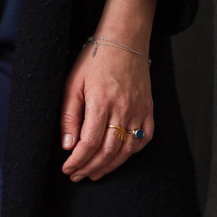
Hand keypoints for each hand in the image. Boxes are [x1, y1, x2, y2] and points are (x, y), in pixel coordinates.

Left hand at [59, 0, 156, 181]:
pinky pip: (143, 139)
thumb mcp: (73, 83)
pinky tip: (118, 159)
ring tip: (93, 173)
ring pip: (126, 150)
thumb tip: (68, 146)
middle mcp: (124, 109)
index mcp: (101, 102)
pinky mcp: (149, 110)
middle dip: (90, 168)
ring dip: (109, 166)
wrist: (124, 41)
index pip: (89, 143)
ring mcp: (140, 111)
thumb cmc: (94, 60)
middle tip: (76, 175)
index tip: (67, 168)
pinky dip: (131, 153)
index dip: (77, 160)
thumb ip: (69, 115)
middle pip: (108, 151)